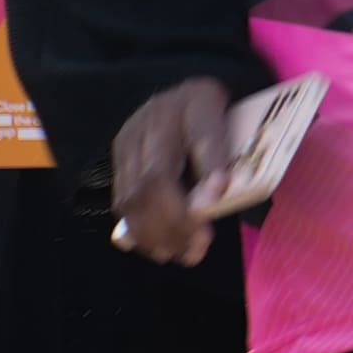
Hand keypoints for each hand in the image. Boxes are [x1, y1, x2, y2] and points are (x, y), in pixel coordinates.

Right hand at [105, 77, 255, 264]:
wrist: (181, 98)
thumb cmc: (217, 117)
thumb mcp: (235, 122)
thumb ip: (233, 155)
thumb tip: (225, 197)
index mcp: (198, 100)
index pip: (204, 133)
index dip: (211, 164)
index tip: (220, 194)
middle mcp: (158, 117)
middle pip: (157, 176)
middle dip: (176, 220)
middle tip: (197, 249)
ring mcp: (131, 138)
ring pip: (133, 194)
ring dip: (156, 234)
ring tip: (182, 254)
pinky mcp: (117, 157)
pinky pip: (121, 201)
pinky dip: (139, 231)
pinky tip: (160, 248)